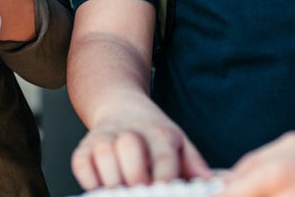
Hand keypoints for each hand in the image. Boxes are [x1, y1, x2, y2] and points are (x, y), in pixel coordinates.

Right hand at [72, 100, 210, 189]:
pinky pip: (81, 164)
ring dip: (113, 179)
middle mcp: (131, 131)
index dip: (164, 179)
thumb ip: (194, 165)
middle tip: (141, 193)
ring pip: (104, 155)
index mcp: (160, 132)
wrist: (120, 106)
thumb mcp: (179, 142)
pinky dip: (89, 179)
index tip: (164, 193)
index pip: (163, 156)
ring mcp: (106, 137)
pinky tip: (102, 187)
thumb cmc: (152, 132)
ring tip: (122, 190)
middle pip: (131, 150)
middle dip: (136, 178)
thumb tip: (213, 184)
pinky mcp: (84, 146)